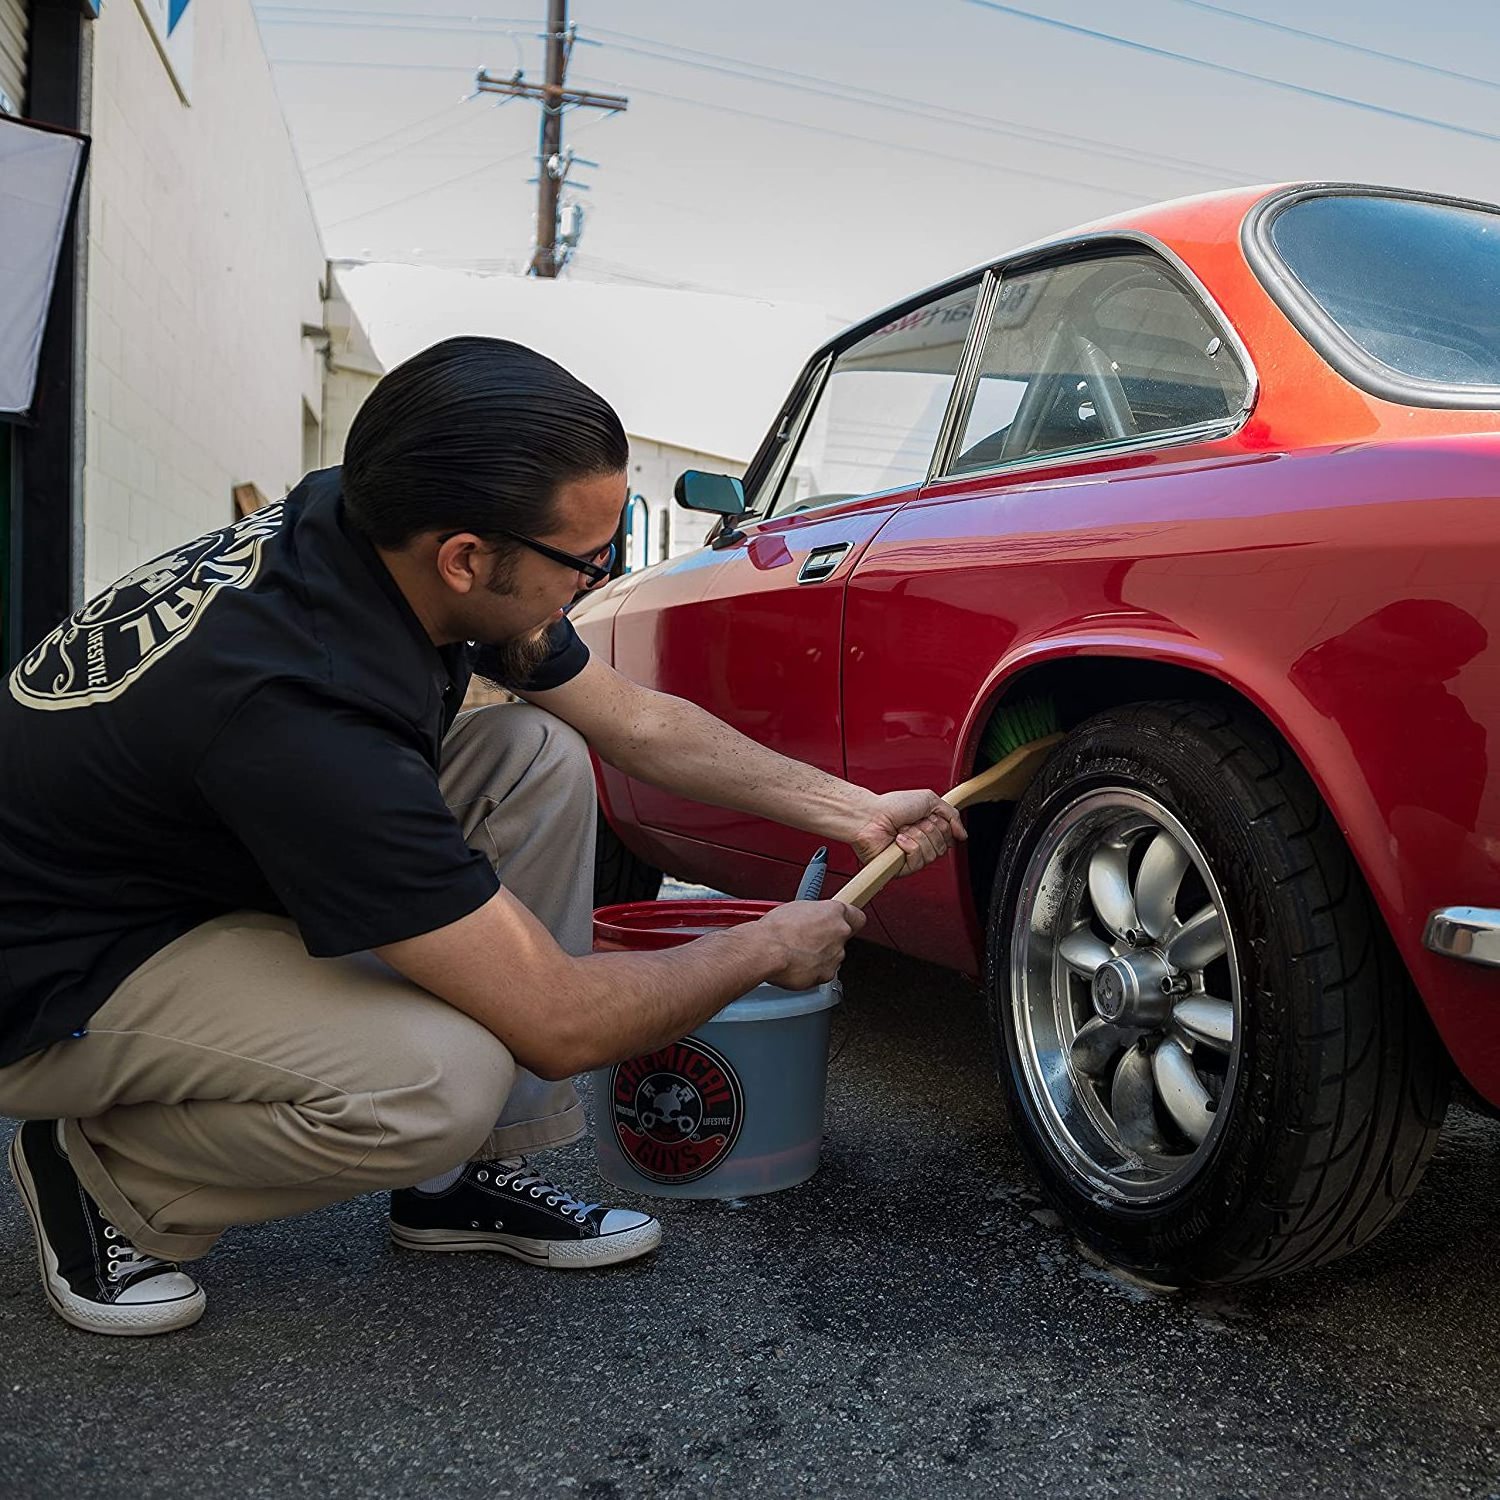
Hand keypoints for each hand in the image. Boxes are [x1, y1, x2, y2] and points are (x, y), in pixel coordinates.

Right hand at [757, 900, 865, 988]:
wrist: (766, 950)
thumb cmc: (776, 929)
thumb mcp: (796, 908)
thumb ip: (815, 914)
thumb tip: (814, 918)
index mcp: (834, 913)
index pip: (857, 917)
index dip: (849, 921)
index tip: (843, 922)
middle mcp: (840, 933)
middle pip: (842, 938)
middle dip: (828, 939)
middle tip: (808, 938)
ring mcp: (835, 956)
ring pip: (832, 956)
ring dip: (820, 955)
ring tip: (797, 952)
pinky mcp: (827, 974)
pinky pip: (823, 972)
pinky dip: (812, 970)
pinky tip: (797, 964)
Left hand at [849, 789, 965, 873]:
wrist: (870, 816)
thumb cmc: (892, 806)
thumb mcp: (929, 800)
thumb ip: (951, 814)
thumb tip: (962, 833)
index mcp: (928, 830)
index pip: (949, 837)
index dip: (942, 825)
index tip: (930, 816)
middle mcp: (921, 844)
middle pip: (943, 847)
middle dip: (929, 830)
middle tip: (914, 822)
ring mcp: (911, 857)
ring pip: (932, 855)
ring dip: (917, 837)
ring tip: (903, 830)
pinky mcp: (901, 868)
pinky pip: (918, 862)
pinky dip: (909, 847)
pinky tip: (899, 840)